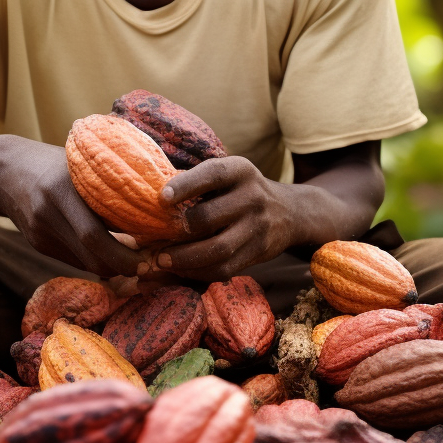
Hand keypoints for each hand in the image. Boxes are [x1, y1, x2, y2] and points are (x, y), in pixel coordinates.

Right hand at [0, 137, 141, 277]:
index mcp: (62, 190)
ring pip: (84, 264)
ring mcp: (41, 233)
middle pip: (91, 258)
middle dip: (123, 267)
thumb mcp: (78, 166)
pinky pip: (73, 260)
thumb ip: (106, 187)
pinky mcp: (38, 244)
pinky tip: (107, 249)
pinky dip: (94, 258)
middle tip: (145, 264)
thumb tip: (150, 211)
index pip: (94, 235)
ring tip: (133, 256)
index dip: (124, 253)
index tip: (148, 254)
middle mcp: (49, 214)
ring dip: (111, 266)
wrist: (3, 170)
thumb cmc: (53, 161)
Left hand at [153, 156, 300, 280]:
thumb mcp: (229, 175)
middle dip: (179, 231)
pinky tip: (182, 269)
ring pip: (217, 249)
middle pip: (210, 217)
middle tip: (154, 239)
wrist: (289, 212)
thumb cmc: (242, 191)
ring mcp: (258, 227)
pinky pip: (225, 268)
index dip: (186, 185)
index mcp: (240, 171)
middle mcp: (252, 197)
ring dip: (185, 259)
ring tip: (161, 260)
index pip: (212, 174)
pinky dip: (199, 272)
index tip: (161, 198)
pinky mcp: (259, 252)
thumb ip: (200, 182)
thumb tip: (152, 199)